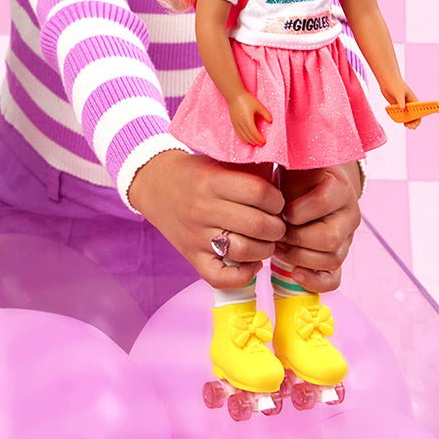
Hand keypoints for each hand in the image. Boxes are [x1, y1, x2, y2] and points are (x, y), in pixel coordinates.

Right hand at [128, 150, 285, 289]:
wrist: (154, 184)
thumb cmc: (194, 172)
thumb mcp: (217, 161)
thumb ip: (247, 170)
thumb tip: (284, 180)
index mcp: (212, 181)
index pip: (259, 192)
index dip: (277, 199)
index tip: (278, 201)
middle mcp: (203, 209)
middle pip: (257, 225)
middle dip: (278, 227)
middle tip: (278, 223)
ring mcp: (196, 236)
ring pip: (244, 252)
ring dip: (266, 249)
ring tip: (267, 241)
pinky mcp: (191, 256)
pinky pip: (220, 277)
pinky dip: (243, 276)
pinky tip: (252, 263)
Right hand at [228, 92, 271, 144]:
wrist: (234, 95)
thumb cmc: (247, 99)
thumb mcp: (258, 105)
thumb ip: (265, 114)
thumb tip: (271, 121)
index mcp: (248, 119)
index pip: (254, 133)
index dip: (259, 138)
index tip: (264, 141)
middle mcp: (241, 123)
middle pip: (249, 136)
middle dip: (255, 141)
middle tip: (261, 144)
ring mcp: (236, 124)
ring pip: (243, 136)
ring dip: (249, 141)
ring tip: (255, 143)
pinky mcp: (233, 123)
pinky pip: (238, 134)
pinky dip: (243, 138)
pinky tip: (247, 141)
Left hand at [275, 163, 361, 293]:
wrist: (312, 188)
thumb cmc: (297, 177)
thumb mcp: (296, 165)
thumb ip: (289, 160)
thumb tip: (270, 147)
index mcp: (339, 188)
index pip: (323, 202)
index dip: (297, 210)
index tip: (281, 210)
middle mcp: (349, 215)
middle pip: (329, 238)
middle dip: (297, 238)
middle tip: (277, 233)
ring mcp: (346, 239)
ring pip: (331, 259)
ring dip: (299, 257)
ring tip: (279, 248)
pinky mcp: (338, 258)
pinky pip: (334, 278)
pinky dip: (314, 280)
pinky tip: (295, 272)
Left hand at [383, 78, 420, 129]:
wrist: (386, 79)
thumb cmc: (395, 84)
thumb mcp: (398, 92)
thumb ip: (400, 101)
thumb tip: (402, 108)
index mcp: (413, 100)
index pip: (419, 112)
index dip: (418, 119)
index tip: (415, 124)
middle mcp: (409, 104)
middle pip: (413, 116)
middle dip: (412, 122)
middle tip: (409, 126)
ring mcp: (402, 105)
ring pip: (406, 116)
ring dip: (407, 121)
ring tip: (406, 125)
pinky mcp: (396, 105)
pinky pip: (399, 114)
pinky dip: (399, 118)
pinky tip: (398, 120)